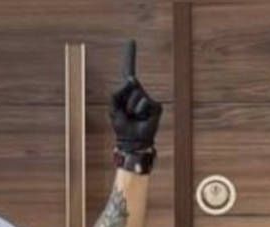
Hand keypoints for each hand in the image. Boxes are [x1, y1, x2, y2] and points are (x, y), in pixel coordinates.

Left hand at [110, 39, 161, 153]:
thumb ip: (117, 90)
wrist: (132, 141)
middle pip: (130, 84)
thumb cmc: (121, 125)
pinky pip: (145, 103)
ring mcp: (148, 99)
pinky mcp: (156, 106)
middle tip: (126, 113)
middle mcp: (139, 91)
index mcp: (127, 90)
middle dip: (125, 99)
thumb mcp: (113, 106)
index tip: (131, 41)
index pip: (128, 70)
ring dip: (131, 108)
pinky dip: (140, 111)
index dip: (129, 56)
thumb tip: (132, 78)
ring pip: (137, 95)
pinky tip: (141, 119)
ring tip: (133, 117)